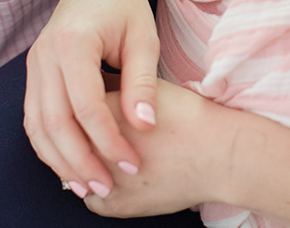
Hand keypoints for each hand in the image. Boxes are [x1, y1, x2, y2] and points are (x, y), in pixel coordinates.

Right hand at [24, 0, 160, 198]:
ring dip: (59, 160)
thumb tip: (144, 128)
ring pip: (37, 125)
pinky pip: (34, 117)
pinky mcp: (33, 73)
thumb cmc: (125, 7)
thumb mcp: (144, 39)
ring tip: (86, 187)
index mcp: (73, 43)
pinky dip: (49, 146)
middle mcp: (44, 55)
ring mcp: (33, 64)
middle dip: (80, 161)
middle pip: (54, 122)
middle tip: (106, 187)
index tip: (132, 164)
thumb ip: (142, 84)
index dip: (108, 141)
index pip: (86, 106)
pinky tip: (70, 166)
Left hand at [84, 81, 229, 217]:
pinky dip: (98, 188)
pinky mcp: (113, 205)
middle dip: (77, 137)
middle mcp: (96, 146)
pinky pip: (91, 198)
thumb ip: (115, 86)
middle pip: (72, 141)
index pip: (75, 109)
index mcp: (102, 112)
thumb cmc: (188, 118)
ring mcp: (102, 179)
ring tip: (101, 155)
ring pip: (76, 172)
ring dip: (84, 165)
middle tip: (90, 132)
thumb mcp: (148, 88)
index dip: (81, 109)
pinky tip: (114, 176)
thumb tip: (93, 85)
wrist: (217, 154)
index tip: (86, 109)